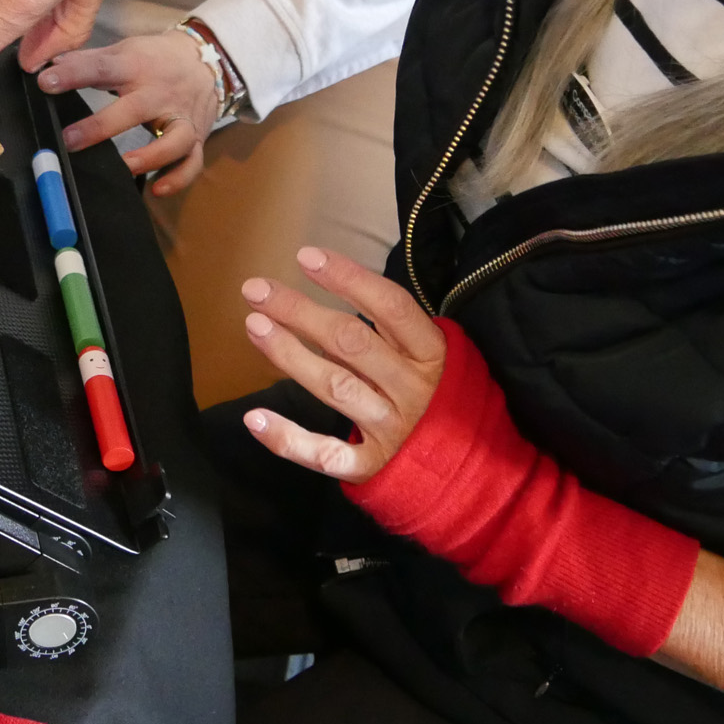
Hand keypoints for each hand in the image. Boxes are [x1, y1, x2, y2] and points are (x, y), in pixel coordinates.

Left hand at [38, 29, 219, 192]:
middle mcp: (160, 93)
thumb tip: (46, 65)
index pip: (101, 68)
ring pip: (173, 139)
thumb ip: (87, 60)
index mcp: (136, 66)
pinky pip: (192, 162)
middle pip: (134, 109)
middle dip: (101, 126)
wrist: (208, 59)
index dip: (73, 74)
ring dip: (149, 156)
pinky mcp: (196, 137)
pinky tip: (156, 189)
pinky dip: (177, 178)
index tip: (46, 82)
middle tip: (69, 140)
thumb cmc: (154, 59)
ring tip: (123, 168)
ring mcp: (181, 117)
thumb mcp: (124, 50)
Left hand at [239, 248, 447, 481]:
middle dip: (300, 312)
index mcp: (432, 353)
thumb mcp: (427, 353)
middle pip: (351, 342)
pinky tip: (254, 418)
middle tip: (256, 290)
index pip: (390, 306)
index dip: (348, 278)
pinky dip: (289, 440)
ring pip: (335, 387)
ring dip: (290, 355)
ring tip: (254, 326)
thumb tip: (325, 293)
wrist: (469, 464)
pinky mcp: (371, 466)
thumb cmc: (437, 392)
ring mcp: (391, 429)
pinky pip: (326, 454)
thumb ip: (386, 329)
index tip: (305, 256)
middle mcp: (413, 389)